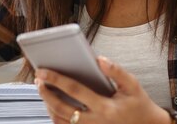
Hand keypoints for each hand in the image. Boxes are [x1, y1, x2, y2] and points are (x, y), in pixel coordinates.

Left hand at [34, 56, 170, 123]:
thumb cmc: (138, 104)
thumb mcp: (133, 85)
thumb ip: (116, 71)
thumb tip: (99, 59)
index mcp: (105, 108)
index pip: (74, 91)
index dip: (56, 79)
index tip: (42, 71)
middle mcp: (96, 122)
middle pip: (62, 109)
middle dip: (46, 94)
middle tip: (37, 80)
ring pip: (61, 122)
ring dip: (48, 106)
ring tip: (43, 89)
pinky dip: (56, 117)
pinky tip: (51, 104)